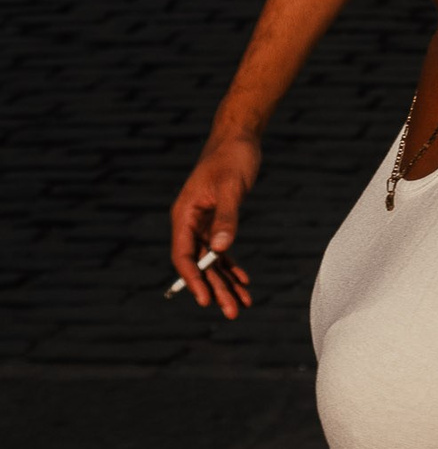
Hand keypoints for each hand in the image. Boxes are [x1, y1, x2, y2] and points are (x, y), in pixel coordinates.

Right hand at [169, 132, 261, 317]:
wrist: (239, 136)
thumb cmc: (232, 157)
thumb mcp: (231, 186)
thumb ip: (226, 217)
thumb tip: (220, 249)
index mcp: (184, 215)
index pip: (184, 255)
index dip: (194, 279)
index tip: (205, 300)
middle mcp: (190, 223)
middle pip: (200, 264)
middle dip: (215, 289)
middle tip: (233, 312)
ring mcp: (202, 223)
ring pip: (212, 261)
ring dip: (225, 282)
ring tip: (241, 305)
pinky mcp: (218, 220)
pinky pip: (222, 250)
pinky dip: (231, 266)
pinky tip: (243, 281)